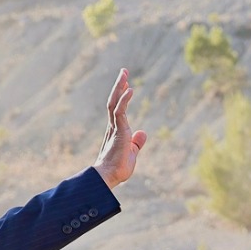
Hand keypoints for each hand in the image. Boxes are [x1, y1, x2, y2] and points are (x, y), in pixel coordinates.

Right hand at [93, 69, 147, 188]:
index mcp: (116, 131)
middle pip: (114, 101)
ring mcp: (115, 128)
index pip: (118, 108)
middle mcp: (113, 126)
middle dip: (119, 85)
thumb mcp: (132, 153)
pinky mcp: (118, 131)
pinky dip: (124, 99)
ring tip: (124, 73)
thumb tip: (142, 133)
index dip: (122, 95)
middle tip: (124, 71)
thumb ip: (137, 143)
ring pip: (114, 102)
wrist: (108, 178)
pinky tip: (130, 89)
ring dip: (120, 87)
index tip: (126, 84)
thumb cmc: (117, 169)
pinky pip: (120, 111)